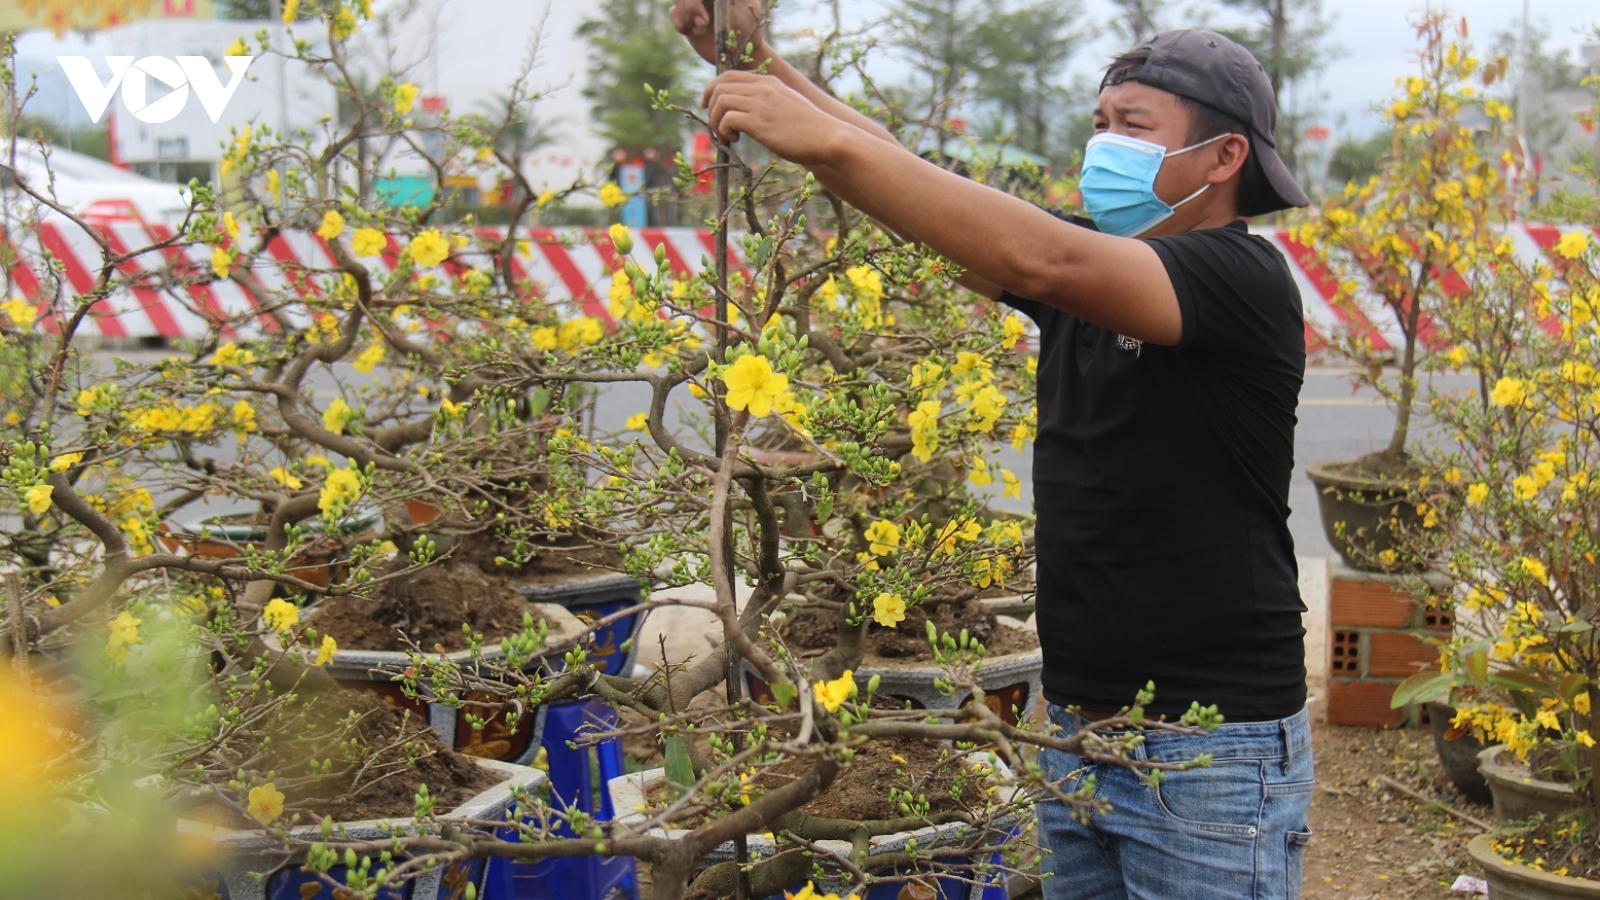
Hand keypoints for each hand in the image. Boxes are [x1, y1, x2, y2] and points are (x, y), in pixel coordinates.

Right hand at [669, 0, 766, 67]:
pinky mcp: (687, 17)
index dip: (694, 0)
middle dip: (689, 7)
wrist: (742, 52)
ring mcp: (695, 3)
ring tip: (702, 30)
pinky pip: (673, 13)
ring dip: (686, 17)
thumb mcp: (747, 8)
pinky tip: (696, 33)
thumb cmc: (750, 29)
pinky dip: (682, 24)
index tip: (704, 17)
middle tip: (702, 26)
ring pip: (677, 1)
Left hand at [702, 71, 841, 165]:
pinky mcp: (759, 122)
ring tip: (726, 137)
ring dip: (715, 121)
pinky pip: (727, 119)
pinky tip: (734, 141)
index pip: (729, 74)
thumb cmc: (810, 129)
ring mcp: (760, 104)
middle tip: (716, 126)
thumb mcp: (787, 105)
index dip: (713, 88)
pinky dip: (723, 131)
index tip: (709, 105)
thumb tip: (749, 115)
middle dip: (711, 107)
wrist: (828, 137)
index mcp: (768, 82)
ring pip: (720, 101)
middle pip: (720, 86)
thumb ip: (769, 103)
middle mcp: (762, 88)